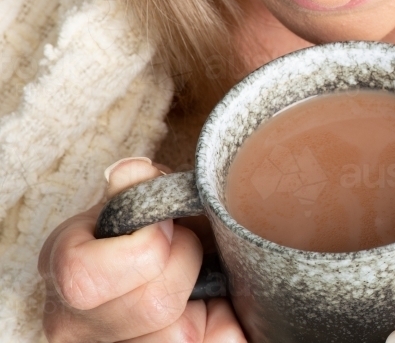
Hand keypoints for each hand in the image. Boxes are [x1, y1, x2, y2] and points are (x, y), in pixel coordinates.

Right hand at [37, 157, 246, 341]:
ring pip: (181, 336)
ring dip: (205, 299)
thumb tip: (136, 173)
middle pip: (152, 306)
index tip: (166, 225)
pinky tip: (216, 304)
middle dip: (185, 265)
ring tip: (198, 279)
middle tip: (188, 247)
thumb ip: (134, 185)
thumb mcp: (129, 202)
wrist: (135, 274)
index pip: (85, 276)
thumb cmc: (135, 235)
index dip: (146, 245)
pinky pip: (217, 342)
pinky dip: (225, 323)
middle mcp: (74, 325)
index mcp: (64, 272)